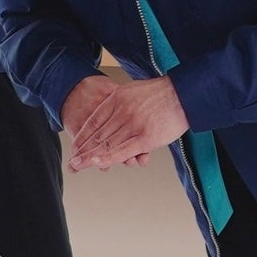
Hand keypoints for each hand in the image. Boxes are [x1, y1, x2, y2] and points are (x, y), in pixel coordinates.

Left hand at [61, 71, 189, 172]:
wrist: (184, 93)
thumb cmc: (164, 92)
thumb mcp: (134, 90)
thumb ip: (121, 100)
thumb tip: (112, 105)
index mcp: (117, 99)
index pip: (94, 121)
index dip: (83, 136)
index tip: (75, 147)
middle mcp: (121, 112)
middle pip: (97, 135)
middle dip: (83, 151)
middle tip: (71, 162)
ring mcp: (132, 125)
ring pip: (106, 145)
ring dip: (90, 157)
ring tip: (77, 166)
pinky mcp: (145, 138)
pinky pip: (122, 151)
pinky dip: (107, 158)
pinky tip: (96, 163)